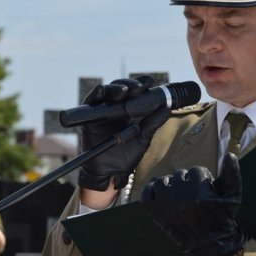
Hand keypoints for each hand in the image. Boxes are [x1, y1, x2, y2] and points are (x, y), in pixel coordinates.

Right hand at [78, 75, 169, 190]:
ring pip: (107, 92)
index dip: (141, 84)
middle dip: (130, 84)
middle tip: (139, 86)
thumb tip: (167, 108)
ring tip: (125, 91)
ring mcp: (102, 111)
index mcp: (129, 110)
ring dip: (116, 88)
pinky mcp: (88, 117)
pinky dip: (95, 94)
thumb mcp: (143, 138)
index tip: (150, 81)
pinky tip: (101, 90)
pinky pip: (90, 102)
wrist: (109, 173)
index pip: (135, 92)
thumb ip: (152, 123)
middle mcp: (115, 108)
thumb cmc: (126, 156)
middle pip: (121, 88)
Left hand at [140, 153, 246, 255]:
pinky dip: (152, 191)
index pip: (197, 171)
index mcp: (200, 194)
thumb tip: (230, 155)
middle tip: (192, 193)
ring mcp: (166, 206)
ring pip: (163, 181)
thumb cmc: (222, 219)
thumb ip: (232, 174)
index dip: (202, 178)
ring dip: (170, 185)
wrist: (209, 245)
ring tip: (177, 193)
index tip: (205, 188)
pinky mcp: (155, 214)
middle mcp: (181, 199)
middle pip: (180, 175)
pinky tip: (161, 195)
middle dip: (187, 181)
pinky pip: (147, 193)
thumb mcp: (233, 197)